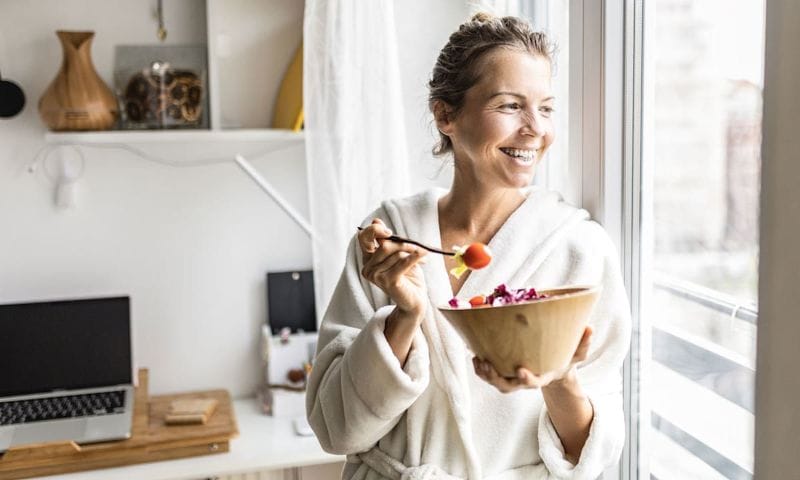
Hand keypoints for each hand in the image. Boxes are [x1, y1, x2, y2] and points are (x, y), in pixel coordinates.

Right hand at [358, 219, 428, 316]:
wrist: (414, 301)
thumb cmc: (407, 277)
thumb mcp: (397, 255)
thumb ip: (388, 241)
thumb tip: (376, 221)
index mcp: (367, 260)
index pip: (363, 238)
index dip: (374, 230)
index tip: (389, 231)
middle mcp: (367, 268)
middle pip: (385, 245)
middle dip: (403, 244)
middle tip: (417, 247)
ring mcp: (376, 276)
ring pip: (395, 254)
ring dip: (412, 252)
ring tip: (422, 257)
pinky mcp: (387, 281)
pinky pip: (403, 262)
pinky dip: (415, 257)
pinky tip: (424, 256)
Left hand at [472, 326, 592, 392]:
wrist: (555, 367)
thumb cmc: (566, 358)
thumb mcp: (578, 353)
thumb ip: (583, 343)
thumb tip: (590, 328)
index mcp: (543, 376)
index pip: (534, 383)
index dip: (527, 379)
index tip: (520, 370)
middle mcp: (525, 380)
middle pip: (508, 386)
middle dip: (496, 379)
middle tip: (487, 365)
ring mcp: (513, 378)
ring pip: (496, 383)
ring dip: (484, 374)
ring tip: (477, 359)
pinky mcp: (504, 373)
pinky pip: (489, 375)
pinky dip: (480, 368)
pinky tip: (474, 354)